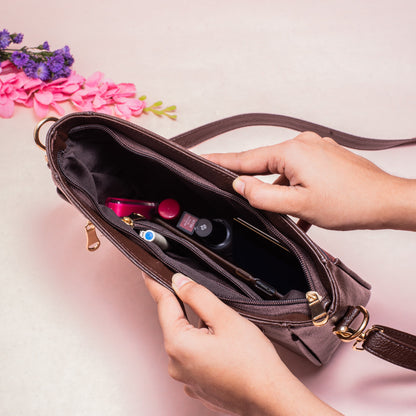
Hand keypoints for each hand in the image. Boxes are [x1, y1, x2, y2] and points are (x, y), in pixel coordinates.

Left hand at [143, 272, 340, 415]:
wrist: (271, 398)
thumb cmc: (253, 363)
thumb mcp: (225, 317)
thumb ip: (197, 295)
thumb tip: (178, 281)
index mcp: (178, 344)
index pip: (163, 304)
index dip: (157, 285)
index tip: (148, 272)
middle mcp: (176, 364)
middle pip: (175, 323)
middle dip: (187, 308)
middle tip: (206, 300)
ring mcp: (186, 378)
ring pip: (186, 340)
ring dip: (198, 329)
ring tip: (224, 331)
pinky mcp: (198, 386)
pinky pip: (193, 358)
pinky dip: (203, 347)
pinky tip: (223, 348)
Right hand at [204, 132, 415, 230]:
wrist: (386, 201)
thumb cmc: (350, 202)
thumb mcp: (298, 204)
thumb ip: (262, 195)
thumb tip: (239, 186)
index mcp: (291, 151)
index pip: (245, 159)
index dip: (221, 161)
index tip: (202, 157)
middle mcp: (302, 144)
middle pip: (264, 164)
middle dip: (252, 181)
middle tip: (235, 191)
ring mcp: (315, 150)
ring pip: (283, 172)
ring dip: (279, 192)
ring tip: (284, 212)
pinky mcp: (324, 158)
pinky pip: (299, 173)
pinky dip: (294, 190)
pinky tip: (299, 210)